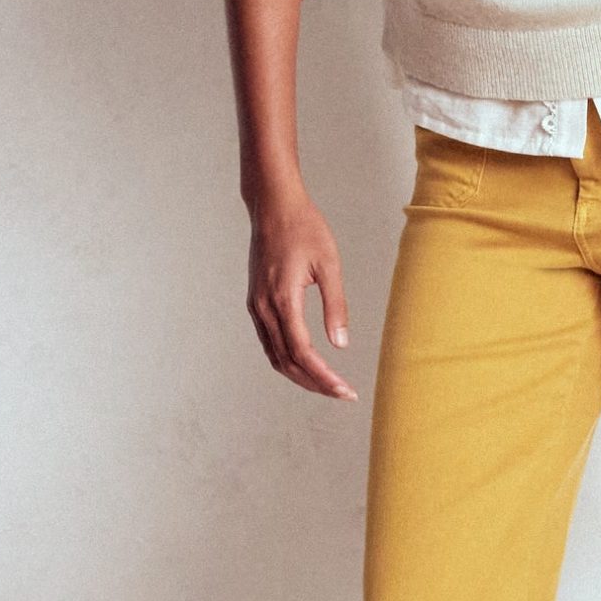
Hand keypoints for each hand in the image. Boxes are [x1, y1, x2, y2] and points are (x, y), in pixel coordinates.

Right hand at [246, 186, 356, 399]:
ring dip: (300, 375)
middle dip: (315, 383)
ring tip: (327, 385)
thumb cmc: (304, 228)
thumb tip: (341, 344)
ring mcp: (256, 306)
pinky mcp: (255, 302)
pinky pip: (269, 342)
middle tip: (342, 394)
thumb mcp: (329, 264)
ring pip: (275, 356)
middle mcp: (264, 308)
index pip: (302, 352)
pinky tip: (306, 364)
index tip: (345, 391)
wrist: (273, 206)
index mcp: (283, 299)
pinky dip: (287, 360)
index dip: (323, 377)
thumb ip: (335, 305)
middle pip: (287, 362)